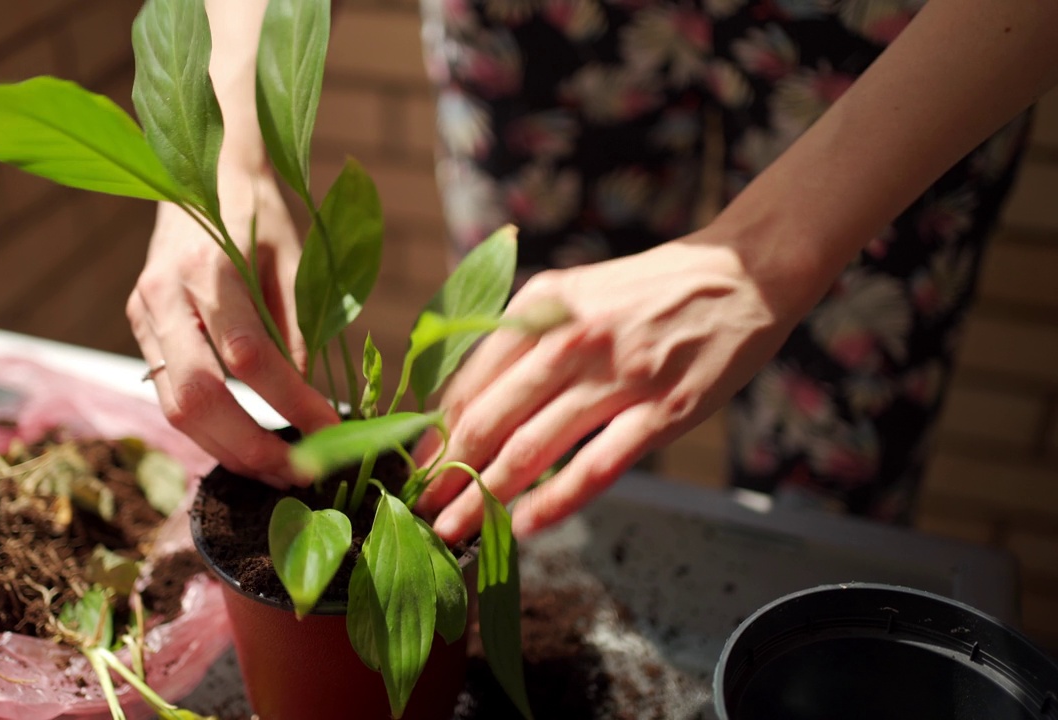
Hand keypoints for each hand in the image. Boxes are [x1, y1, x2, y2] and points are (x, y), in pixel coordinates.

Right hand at [127, 166, 338, 487]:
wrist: (194, 167)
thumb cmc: (256, 208)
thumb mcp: (293, 254)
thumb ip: (298, 323)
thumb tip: (308, 395)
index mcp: (210, 268)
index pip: (249, 357)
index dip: (292, 402)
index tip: (332, 431)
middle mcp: (166, 295)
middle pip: (199, 398)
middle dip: (251, 447)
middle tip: (300, 476)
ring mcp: (143, 314)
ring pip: (174, 409)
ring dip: (227, 451)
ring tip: (277, 472)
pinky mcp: (138, 327)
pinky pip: (169, 395)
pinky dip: (208, 430)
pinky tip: (245, 444)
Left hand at [415, 232, 800, 541]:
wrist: (740, 275)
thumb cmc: (646, 292)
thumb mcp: (572, 293)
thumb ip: (522, 341)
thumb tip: (465, 402)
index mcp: (541, 305)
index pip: (468, 380)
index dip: (433, 432)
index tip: (410, 468)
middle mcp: (570, 338)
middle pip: (489, 420)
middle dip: (446, 473)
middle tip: (418, 511)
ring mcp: (618, 376)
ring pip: (533, 448)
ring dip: (485, 497)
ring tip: (455, 530)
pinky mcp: (664, 410)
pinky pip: (597, 467)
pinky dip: (556, 502)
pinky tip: (526, 526)